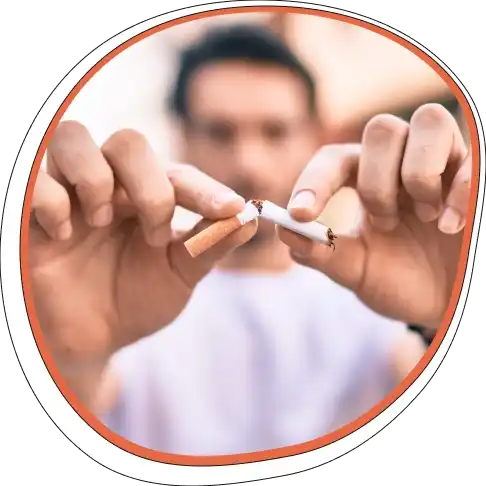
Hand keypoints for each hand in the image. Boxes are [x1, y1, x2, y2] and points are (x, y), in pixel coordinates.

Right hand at [29, 121, 256, 371]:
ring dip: (97, 179)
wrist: (90, 337)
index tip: (231, 210)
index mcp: (149, 196)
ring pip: (75, 138)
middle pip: (129, 142)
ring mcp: (69, 191)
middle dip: (149, 186)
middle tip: (154, 234)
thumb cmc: (136, 301)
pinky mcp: (29, 210)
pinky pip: (32, 178)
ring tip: (103, 223)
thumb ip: (210, 246)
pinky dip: (52, 200)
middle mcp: (111, 184)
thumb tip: (251, 219)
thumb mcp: (179, 276)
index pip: (179, 174)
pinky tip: (65, 235)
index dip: (207, 190)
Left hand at [278, 104, 471, 328]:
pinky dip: (455, 192)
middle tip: (386, 223)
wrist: (447, 303)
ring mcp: (442, 162)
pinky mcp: (475, 173)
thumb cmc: (400, 282)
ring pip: (427, 121)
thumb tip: (284, 231)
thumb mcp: (357, 272)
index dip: (314, 181)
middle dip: (377, 181)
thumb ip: (323, 253)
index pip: (333, 159)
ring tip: (425, 219)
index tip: (300, 214)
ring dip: (418, 174)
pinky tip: (450, 226)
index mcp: (364, 180)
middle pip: (380, 129)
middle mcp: (400, 162)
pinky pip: (470, 156)